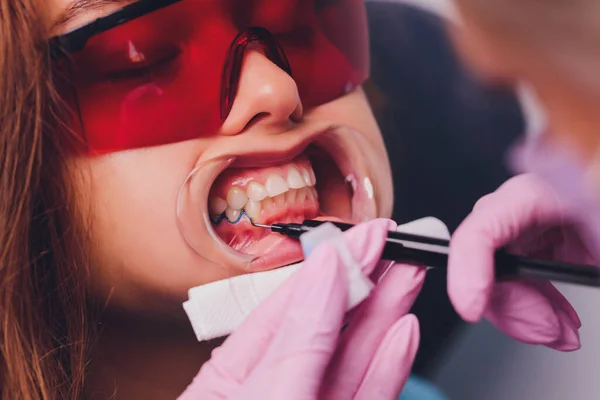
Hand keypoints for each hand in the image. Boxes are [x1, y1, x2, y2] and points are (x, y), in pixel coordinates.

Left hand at [179, 219, 425, 399]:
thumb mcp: (264, 394)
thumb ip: (300, 339)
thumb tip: (326, 272)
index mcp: (232, 376)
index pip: (287, 306)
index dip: (329, 266)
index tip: (364, 234)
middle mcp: (274, 387)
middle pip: (327, 325)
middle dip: (365, 279)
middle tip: (396, 243)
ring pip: (353, 356)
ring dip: (385, 313)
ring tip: (408, 272)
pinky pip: (368, 394)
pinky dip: (389, 364)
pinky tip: (403, 330)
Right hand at [448, 174, 586, 350]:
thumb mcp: (598, 211)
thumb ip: (578, 188)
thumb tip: (541, 158)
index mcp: (543, 188)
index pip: (484, 224)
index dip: (468, 266)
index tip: (472, 306)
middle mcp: (528, 205)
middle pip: (485, 257)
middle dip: (510, 303)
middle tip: (544, 330)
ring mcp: (533, 227)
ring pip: (498, 275)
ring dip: (524, 314)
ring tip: (559, 334)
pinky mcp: (541, 244)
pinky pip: (519, 281)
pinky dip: (535, 308)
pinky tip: (558, 321)